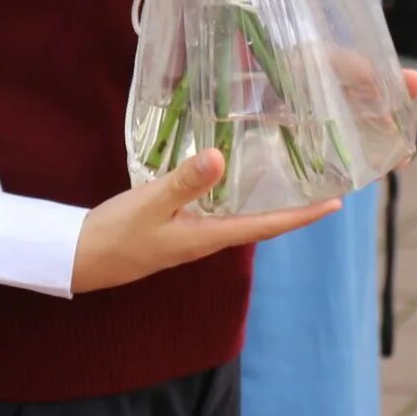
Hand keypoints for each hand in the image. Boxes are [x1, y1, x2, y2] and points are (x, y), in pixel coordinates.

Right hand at [71, 151, 341, 294]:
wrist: (80, 258)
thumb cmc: (116, 233)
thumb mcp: (150, 203)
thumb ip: (184, 181)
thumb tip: (221, 158)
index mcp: (209, 236)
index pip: (267, 226)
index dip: (303, 215)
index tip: (336, 204)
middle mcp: (208, 239)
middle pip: (262, 223)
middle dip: (293, 208)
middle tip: (323, 186)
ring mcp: (193, 236)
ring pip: (242, 218)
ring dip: (267, 204)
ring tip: (291, 182)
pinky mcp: (177, 229)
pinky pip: (220, 214)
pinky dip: (238, 199)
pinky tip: (235, 182)